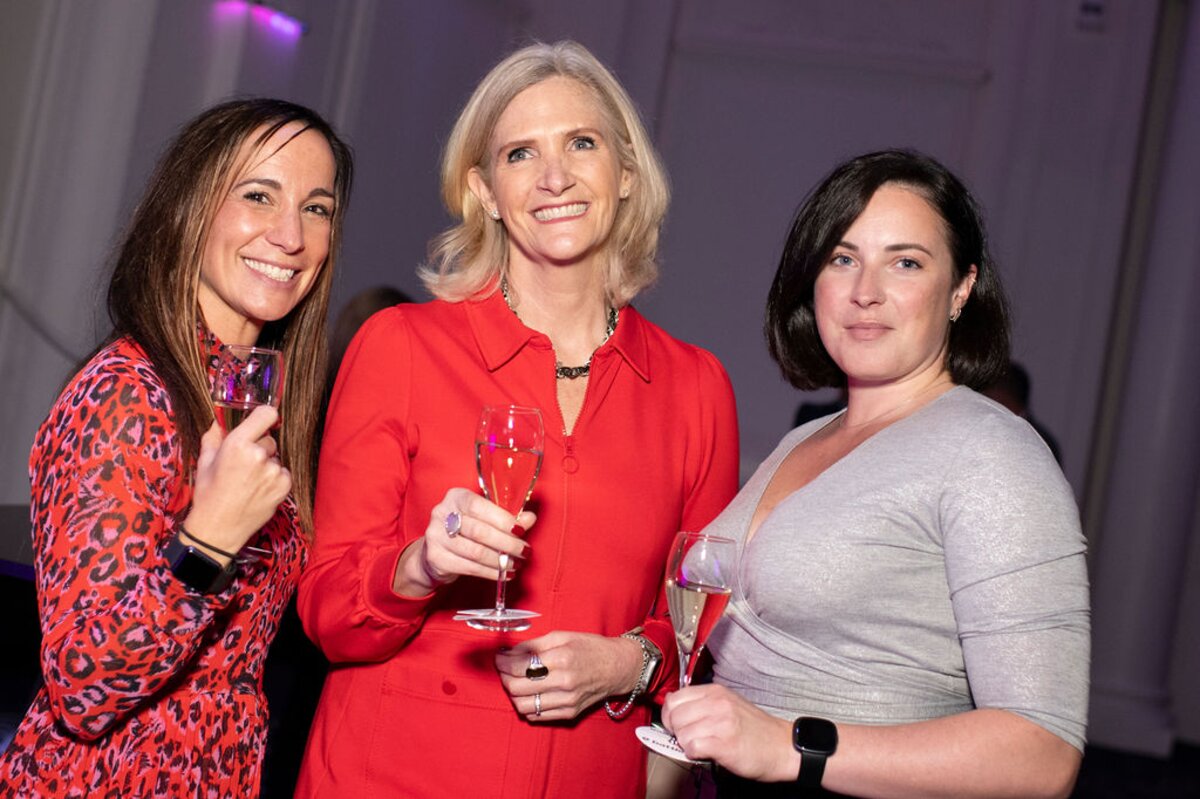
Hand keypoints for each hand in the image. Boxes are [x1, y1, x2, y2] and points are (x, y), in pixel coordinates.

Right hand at [185, 407, 291, 558]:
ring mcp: (274, 472)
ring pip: (276, 458)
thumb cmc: (209, 494)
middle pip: (269, 439)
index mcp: (238, 444)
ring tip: (249, 481)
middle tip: (244, 464)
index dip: (265, 416)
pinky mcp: (284, 486)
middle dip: (259, 447)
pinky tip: (258, 490)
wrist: (218, 529)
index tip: (262, 421)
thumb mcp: (205, 462)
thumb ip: (214, 437)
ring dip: (267, 465)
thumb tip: (218, 421)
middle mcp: (259, 455)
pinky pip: (283, 473)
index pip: (267, 414)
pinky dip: (274, 479)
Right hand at [393, 487, 534, 595]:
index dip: (502, 519)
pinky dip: (490, 572)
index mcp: (456, 497)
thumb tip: (530, 518)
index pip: (479, 506)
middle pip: (479, 531)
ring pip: (475, 552)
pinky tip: (503, 573)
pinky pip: (469, 567)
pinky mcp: (436, 558)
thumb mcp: (485, 517)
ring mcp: (435, 536)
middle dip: (506, 543)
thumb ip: (506, 517)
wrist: (437, 550)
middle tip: (524, 551)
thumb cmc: (466, 529)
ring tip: (516, 564)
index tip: (521, 531)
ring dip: (500, 561)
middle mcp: (441, 513)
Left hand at [495, 631, 643, 721]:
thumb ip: (534, 645)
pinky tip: (530, 694)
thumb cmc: (590, 648)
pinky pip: (537, 716)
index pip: (519, 666)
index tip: (499, 658)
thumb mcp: (563, 636)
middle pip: (517, 688)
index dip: (503, 663)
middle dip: (504, 678)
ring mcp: (567, 700)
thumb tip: (509, 652)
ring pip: (523, 706)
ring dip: (513, 695)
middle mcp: (564, 682)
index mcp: (562, 658)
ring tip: (516, 683)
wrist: (618, 667)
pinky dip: (527, 706)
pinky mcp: (569, 713)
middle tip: (504, 670)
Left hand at [662, 684, 797, 781]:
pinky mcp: (724, 743)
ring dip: (688, 745)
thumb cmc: (755, 730)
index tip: (678, 725)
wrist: (782, 747)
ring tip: (704, 745)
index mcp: (715, 691)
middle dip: (677, 732)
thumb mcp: (728, 705)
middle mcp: (717, 703)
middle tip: (692, 738)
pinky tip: (708, 753)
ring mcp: (721, 722)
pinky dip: (695, 754)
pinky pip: (692, 748)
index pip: (674, 699)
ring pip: (681, 733)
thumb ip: (702, 704)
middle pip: (674, 717)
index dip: (671, 715)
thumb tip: (673, 710)